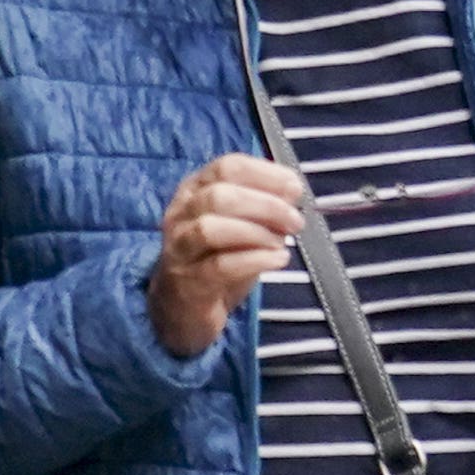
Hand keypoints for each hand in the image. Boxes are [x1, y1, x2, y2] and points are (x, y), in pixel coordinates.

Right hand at [150, 156, 306, 358]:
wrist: (184, 307)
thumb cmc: (218, 256)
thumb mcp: (244, 223)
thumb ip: (266, 205)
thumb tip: (293, 191)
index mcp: (195, 190)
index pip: (227, 167)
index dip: (266, 174)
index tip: (296, 188)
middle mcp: (180, 214)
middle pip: (219, 196)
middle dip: (266, 205)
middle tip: (295, 221)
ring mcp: (179, 248)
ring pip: (211, 228)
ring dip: (257, 232)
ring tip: (282, 243)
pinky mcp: (187, 281)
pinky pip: (219, 265)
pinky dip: (255, 259)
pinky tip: (278, 259)